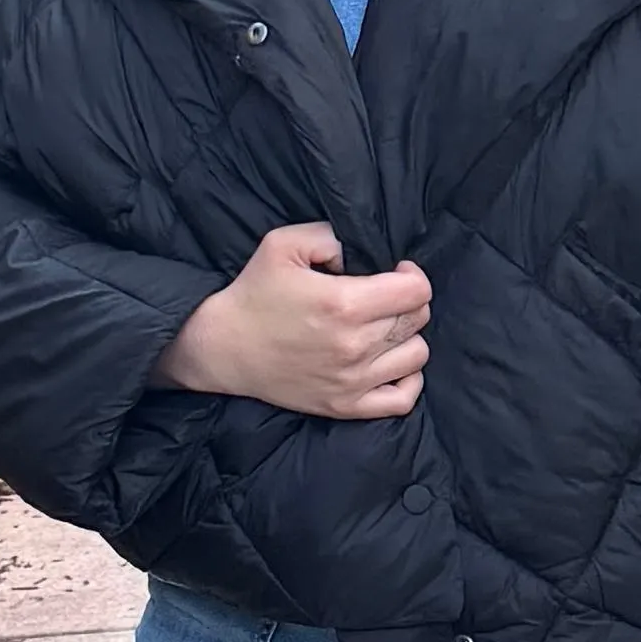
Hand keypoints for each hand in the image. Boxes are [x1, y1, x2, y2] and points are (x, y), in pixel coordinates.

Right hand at [157, 223, 429, 418]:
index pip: (417, 291)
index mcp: (344, 303)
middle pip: (418, 319)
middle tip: (382, 298)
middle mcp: (354, 344)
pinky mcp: (345, 406)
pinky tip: (392, 363)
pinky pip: (403, 399)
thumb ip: (331, 235)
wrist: (223, 347)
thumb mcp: (284, 243)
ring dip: (406, 337)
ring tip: (382, 328)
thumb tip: (363, 251)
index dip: (411, 275)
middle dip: (407, 302)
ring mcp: (352, 380)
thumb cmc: (254, 293)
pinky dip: (408, 379)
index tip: (394, 272)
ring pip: (417, 355)